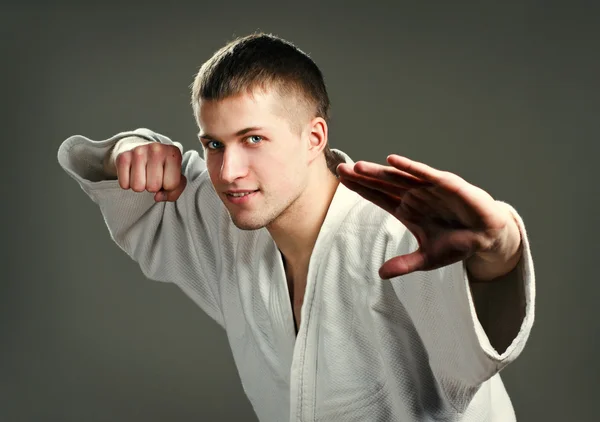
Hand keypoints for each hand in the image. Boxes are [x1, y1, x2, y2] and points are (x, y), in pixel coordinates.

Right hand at [112, 140, 186, 201]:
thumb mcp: (176, 176)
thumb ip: (175, 191)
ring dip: (140, 186)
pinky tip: (132, 173)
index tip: (165, 178)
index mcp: (173, 153)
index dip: (168, 187)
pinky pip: (124, 184)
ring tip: (143, 175)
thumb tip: (158, 197)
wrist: (141, 148)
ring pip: (138, 187)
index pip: (171, 185)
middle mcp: (156, 149)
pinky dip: (128, 183)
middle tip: (152, 176)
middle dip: (153, 187)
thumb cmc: (161, 165)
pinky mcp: (123, 156)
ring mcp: (138, 151)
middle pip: (154, 187)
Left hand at [337, 155, 520, 279]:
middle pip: (383, 185)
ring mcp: (429, 189)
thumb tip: (381, 274)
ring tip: (359, 166)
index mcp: (407, 210)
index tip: (342, 180)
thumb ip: (405, 264)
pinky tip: (393, 160)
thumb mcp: (427, 258)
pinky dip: (410, 167)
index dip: (361, 188)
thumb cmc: (457, 243)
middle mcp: (415, 196)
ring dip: (380, 172)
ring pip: (399, 178)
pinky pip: (425, 174)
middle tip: (340, 170)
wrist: (488, 238)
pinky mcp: (447, 185)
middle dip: (363, 177)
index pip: (378, 197)